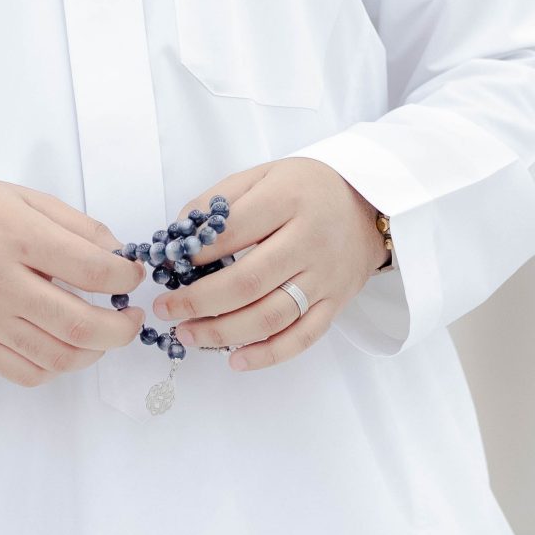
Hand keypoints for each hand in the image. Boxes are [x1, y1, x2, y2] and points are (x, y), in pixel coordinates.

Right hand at [0, 180, 146, 387]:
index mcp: (19, 238)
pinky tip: (66, 347)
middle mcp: (3, 284)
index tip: (132, 274)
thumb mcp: (29, 200)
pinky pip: (27, 373)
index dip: (125, 277)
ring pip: (58, 357)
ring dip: (95, 351)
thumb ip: (79, 226)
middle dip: (121, 328)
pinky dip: (57, 369)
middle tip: (132, 318)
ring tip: (104, 333)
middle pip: (79, 325)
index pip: (91, 270)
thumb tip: (120, 256)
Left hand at [158, 159, 391, 372]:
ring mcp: (325, 277)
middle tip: (165, 309)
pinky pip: (303, 337)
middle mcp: (310, 241)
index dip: (195, 253)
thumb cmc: (306, 188)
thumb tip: (177, 236)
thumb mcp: (263, 174)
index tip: (168, 264)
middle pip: (248, 282)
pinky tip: (236, 360)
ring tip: (187, 335)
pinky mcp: (336, 303)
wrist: (369, 204)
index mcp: (288, 200)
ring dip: (223, 333)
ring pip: (271, 317)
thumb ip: (219, 200)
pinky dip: (268, 355)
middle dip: (198, 302)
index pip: (233, 232)